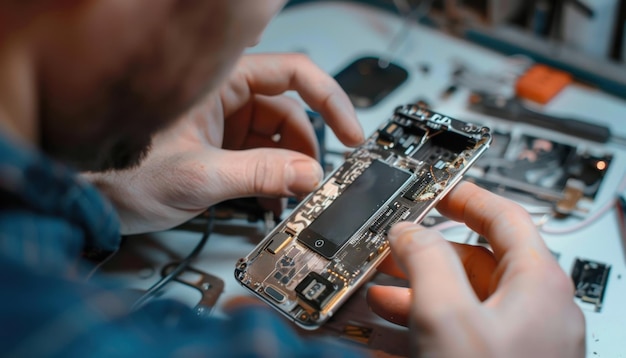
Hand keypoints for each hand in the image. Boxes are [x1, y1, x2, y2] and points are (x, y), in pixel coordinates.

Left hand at [85, 53, 363, 233]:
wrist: (83, 194)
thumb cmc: (116, 169)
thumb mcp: (197, 176)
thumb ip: (258, 174)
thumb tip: (309, 176)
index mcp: (218, 83)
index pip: (293, 74)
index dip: (330, 100)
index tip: (351, 133)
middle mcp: (222, 97)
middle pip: (287, 112)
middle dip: (306, 149)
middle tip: (316, 182)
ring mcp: (220, 123)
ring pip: (274, 138)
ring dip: (288, 168)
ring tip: (288, 197)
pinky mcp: (216, 147)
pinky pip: (257, 156)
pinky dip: (270, 177)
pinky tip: (270, 198)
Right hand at [367, 182, 584, 357]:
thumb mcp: (446, 317)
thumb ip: (426, 259)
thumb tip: (409, 229)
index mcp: (538, 286)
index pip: (504, 218)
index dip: (465, 197)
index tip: (435, 189)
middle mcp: (534, 313)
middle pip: (475, 262)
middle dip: (424, 253)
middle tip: (389, 246)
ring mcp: (516, 345)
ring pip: (460, 302)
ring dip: (414, 292)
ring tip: (375, 289)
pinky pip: (454, 335)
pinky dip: (420, 327)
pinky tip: (386, 332)